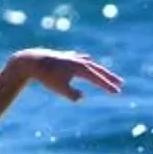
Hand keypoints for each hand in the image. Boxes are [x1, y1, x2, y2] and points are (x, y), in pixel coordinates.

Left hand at [8, 49, 123, 102]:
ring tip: (106, 75)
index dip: (108, 85)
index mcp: (79, 67)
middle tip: (120, 83)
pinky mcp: (65, 57)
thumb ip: (72, 94)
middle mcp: (78, 60)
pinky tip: (87, 61)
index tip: (117, 92)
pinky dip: (86, 62)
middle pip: (98, 69)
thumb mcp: (59, 88)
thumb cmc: (46, 76)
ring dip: (99, 69)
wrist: (32, 61)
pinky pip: (80, 59)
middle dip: (109, 77)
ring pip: (90, 63)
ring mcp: (72, 57)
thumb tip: (81, 97)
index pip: (98, 78)